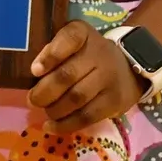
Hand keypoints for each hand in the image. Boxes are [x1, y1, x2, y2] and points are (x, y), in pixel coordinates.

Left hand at [28, 20, 145, 133]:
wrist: (128, 68)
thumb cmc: (88, 55)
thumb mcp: (73, 44)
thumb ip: (53, 51)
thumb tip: (35, 72)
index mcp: (84, 34)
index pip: (70, 38)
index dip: (51, 55)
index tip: (34, 70)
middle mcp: (99, 53)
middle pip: (68, 75)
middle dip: (45, 91)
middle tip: (32, 99)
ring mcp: (108, 79)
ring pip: (76, 99)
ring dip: (54, 109)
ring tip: (44, 111)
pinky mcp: (113, 102)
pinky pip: (86, 117)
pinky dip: (65, 125)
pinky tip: (51, 127)